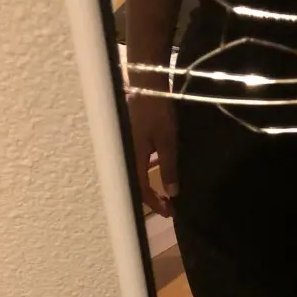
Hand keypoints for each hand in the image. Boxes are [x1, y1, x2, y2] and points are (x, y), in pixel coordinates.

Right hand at [127, 93, 178, 216]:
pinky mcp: (129, 138)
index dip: (156, 203)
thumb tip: (172, 194)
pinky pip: (136, 162)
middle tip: (167, 207)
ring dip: (149, 186)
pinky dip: (146, 172)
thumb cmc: (156, 112)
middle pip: (135, 184)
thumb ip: (168, 168)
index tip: (170, 213)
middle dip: (151, 198)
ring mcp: (125, 146)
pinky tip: (156, 172)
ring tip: (163, 194)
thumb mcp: (167, 142)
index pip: (142, 189)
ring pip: (135, 174)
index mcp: (132, 158)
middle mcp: (125, 155)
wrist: (146, 83)